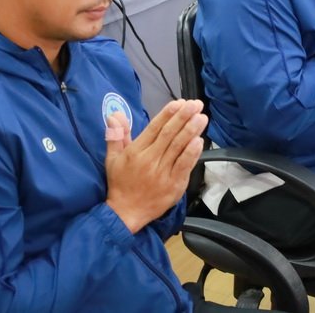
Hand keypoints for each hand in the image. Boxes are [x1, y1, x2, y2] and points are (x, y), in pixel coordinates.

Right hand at [105, 99, 206, 233]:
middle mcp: (150, 160)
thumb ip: (116, 136)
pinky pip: (184, 166)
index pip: (154, 129)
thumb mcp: (112, 159)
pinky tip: (200, 141)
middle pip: (169, 135)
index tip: (180, 102)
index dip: (168, 115)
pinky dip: (192, 153)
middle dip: (183, 117)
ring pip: (179, 148)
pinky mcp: (174, 185)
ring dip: (191, 131)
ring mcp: (163, 173)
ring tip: (202, 117)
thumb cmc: (120, 183)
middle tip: (196, 104)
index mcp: (136, 152)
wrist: (126, 213)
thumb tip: (115, 114)